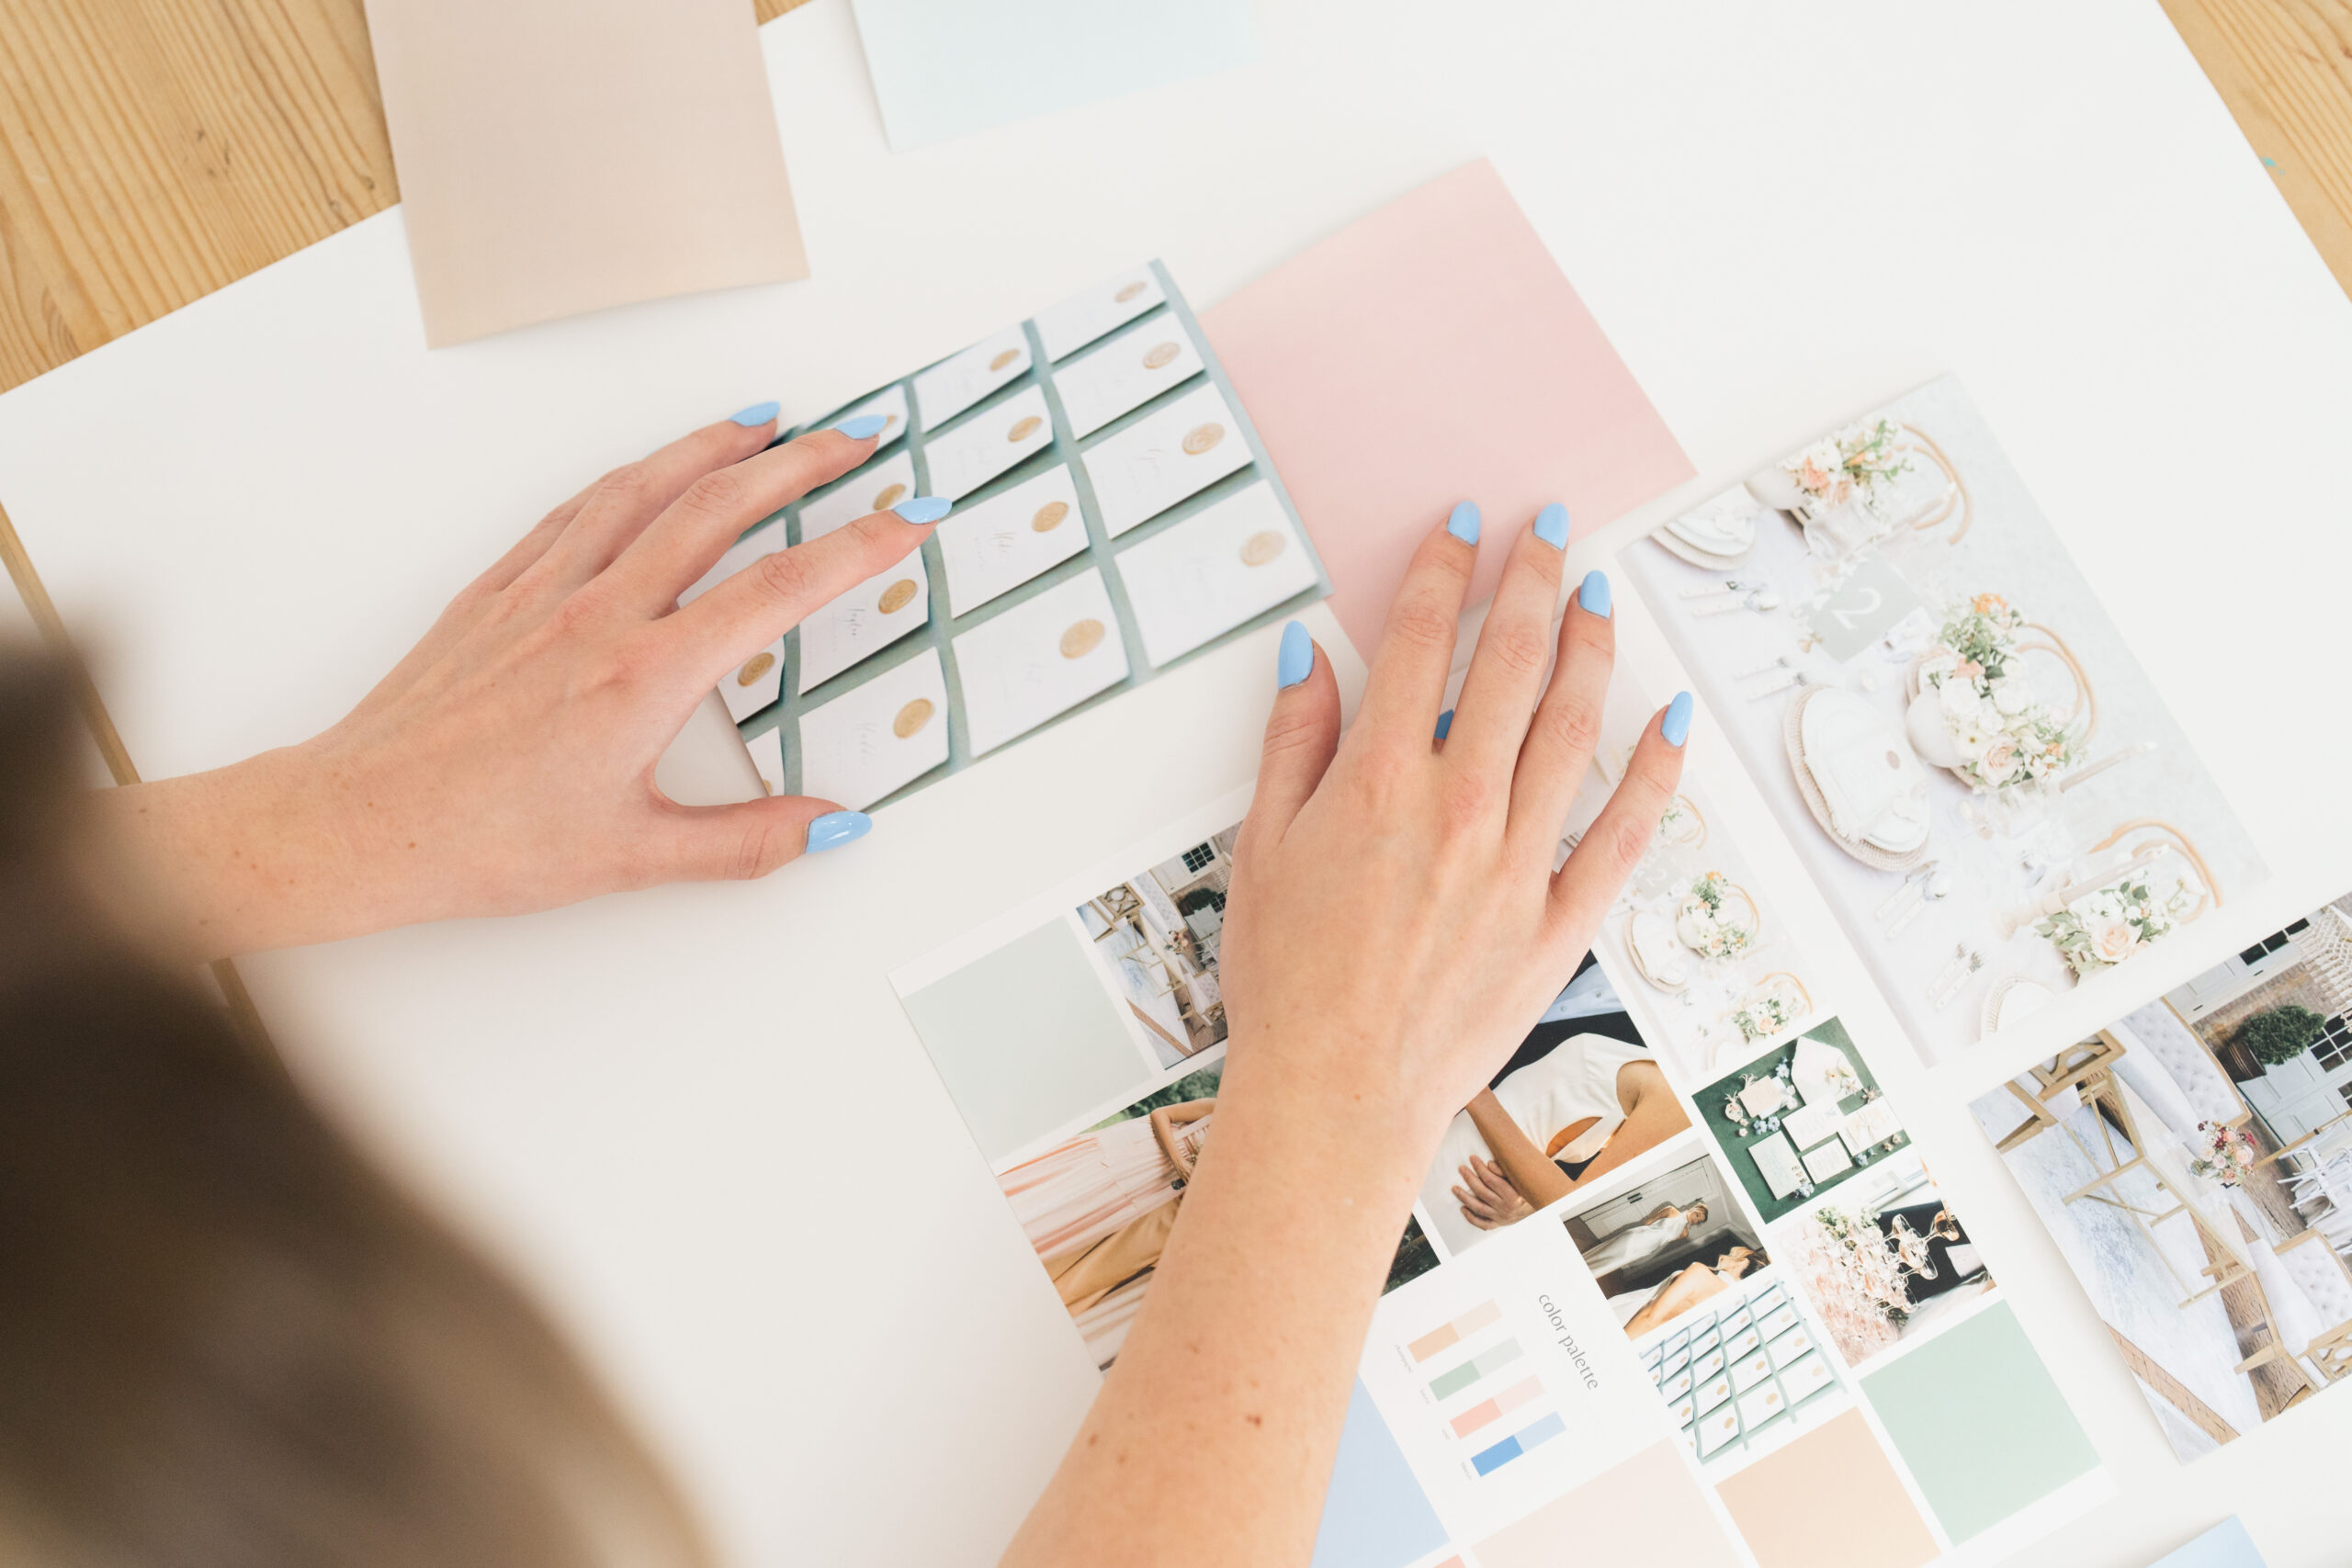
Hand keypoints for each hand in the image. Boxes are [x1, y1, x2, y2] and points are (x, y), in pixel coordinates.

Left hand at [93, 406, 944, 956]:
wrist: (360, 822)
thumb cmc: (480, 841)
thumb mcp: (634, 857)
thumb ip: (747, 842)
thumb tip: (831, 828)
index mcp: (646, 676)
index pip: (780, 590)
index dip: (859, 548)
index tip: (909, 520)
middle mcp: (601, 614)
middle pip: (721, 507)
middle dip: (803, 463)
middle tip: (859, 438)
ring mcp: (545, 590)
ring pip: (646, 487)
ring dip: (716, 445)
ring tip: (769, 422)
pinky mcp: (498, 589)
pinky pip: (578, 507)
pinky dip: (632, 475)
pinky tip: (653, 468)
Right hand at [1216, 502, 1688, 1161]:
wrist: (1334, 1094)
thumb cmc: (1290, 985)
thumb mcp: (1261, 849)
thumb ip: (1292, 743)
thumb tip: (1308, 658)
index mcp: (1376, 784)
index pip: (1417, 643)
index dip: (1442, 572)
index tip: (1462, 532)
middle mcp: (1456, 810)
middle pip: (1506, 664)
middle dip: (1529, 582)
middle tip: (1547, 532)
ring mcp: (1515, 865)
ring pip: (1571, 728)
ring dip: (1589, 649)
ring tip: (1597, 597)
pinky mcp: (1556, 922)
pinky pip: (1621, 834)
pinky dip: (1653, 775)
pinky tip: (1668, 725)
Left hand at [1452, 1154, 1534, 1229]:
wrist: (1540, 1207)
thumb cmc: (1528, 1188)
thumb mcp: (1521, 1177)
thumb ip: (1505, 1170)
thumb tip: (1489, 1164)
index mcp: (1513, 1195)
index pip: (1491, 1180)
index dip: (1479, 1168)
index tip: (1472, 1158)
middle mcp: (1506, 1208)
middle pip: (1482, 1192)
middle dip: (1470, 1179)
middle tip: (1461, 1168)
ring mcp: (1501, 1218)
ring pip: (1479, 1208)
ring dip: (1465, 1198)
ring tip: (1455, 1188)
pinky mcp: (1498, 1224)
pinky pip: (1483, 1224)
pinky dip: (1471, 1218)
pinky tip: (1463, 1208)